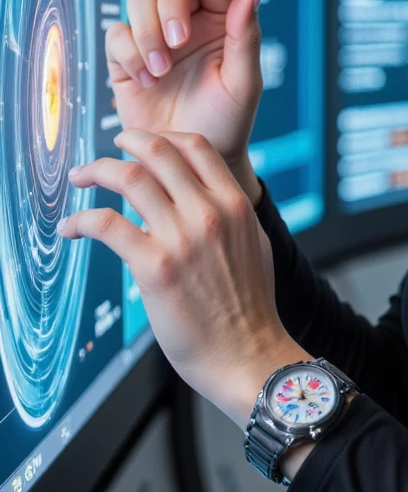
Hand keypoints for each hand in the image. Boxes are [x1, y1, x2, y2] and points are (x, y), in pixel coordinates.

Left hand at [59, 129, 305, 426]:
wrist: (249, 354)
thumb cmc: (251, 309)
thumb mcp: (253, 246)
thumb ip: (230, 217)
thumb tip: (206, 201)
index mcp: (235, 205)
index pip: (195, 146)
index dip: (162, 137)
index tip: (142, 143)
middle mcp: (209, 213)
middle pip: (158, 151)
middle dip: (125, 141)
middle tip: (109, 150)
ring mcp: (181, 238)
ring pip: (129, 178)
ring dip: (96, 171)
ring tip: (81, 177)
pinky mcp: (155, 266)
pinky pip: (106, 225)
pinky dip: (80, 220)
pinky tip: (70, 228)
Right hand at [107, 0, 263, 202]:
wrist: (190, 163)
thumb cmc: (227, 121)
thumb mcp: (243, 83)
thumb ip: (246, 36)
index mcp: (222, 19)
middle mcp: (187, 19)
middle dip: (170, 1)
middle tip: (178, 42)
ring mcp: (154, 34)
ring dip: (147, 30)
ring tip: (162, 70)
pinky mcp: (126, 55)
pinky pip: (116, 33)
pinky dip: (129, 53)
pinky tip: (147, 81)